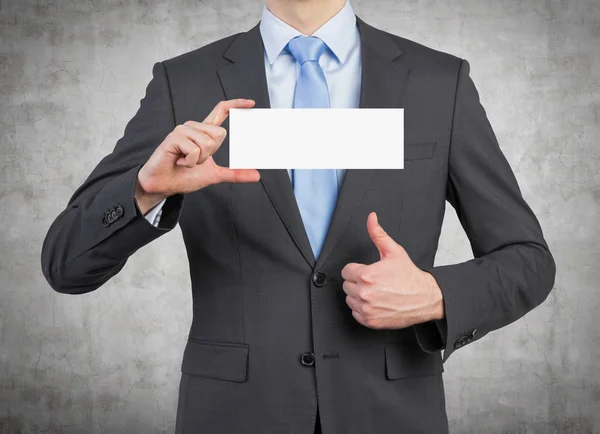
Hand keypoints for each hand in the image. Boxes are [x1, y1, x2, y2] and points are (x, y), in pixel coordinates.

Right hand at [135, 99, 260, 213]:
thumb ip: (235, 174)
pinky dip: (190, 162)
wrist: (164, 185)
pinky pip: (194, 150)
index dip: (235, 105)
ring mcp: (183, 130)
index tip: (251, 103)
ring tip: (186, 161)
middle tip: (196, 160)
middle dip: (211, 153)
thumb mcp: (215, 174)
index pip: (221, 111)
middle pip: (220, 134)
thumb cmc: (184, 176)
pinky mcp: (174, 137)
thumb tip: (256, 175)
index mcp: (203, 132)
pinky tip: (179, 162)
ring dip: (199, 160)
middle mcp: (193, 127)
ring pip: (208, 143)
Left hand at [341, 212, 444, 328]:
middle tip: (374, 282)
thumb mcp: (394, 251)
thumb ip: (378, 234)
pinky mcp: (370, 321)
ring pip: (350, 299)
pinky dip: (363, 309)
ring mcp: (367, 308)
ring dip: (358, 296)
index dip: (356, 270)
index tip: (368, 271)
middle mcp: (364, 293)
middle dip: (357, 282)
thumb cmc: (409, 275)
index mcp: (367, 275)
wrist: (424, 298)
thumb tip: (371, 218)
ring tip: (375, 292)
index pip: (346, 271)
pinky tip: (376, 303)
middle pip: (346, 285)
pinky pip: (355, 313)